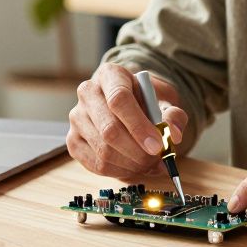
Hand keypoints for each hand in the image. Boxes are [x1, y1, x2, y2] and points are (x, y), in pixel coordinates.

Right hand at [67, 63, 187, 179]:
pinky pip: (96, 165)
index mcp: (110, 75)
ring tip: (148, 162)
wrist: (129, 107)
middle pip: (109, 129)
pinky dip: (120, 171)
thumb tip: (173, 134)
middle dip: (137, 152)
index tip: (157, 145)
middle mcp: (87, 93)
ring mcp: (77, 118)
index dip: (138, 126)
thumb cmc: (146, 102)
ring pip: (103, 151)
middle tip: (157, 159)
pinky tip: (133, 166)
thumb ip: (174, 115)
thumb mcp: (165, 101)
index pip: (119, 99)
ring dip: (132, 164)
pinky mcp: (72, 141)